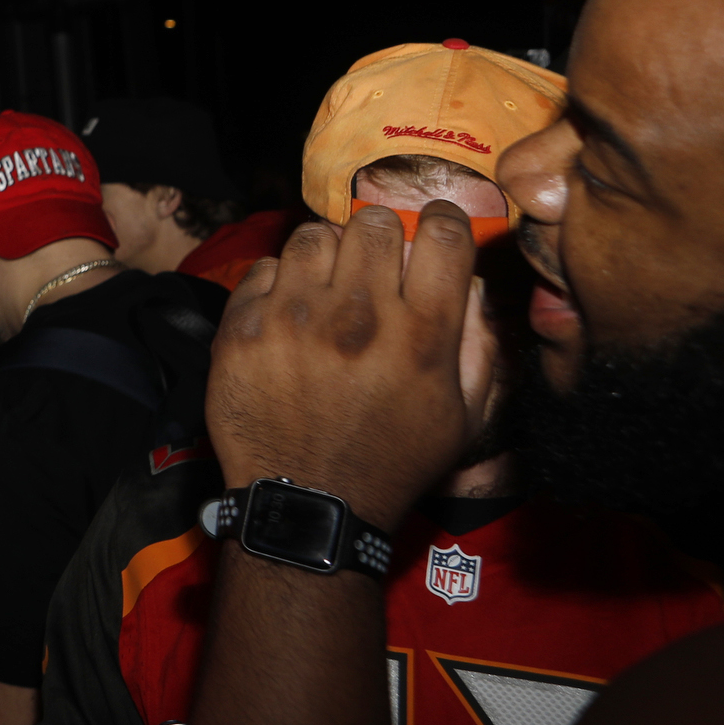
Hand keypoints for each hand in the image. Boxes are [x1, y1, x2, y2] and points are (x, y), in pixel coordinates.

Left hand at [205, 202, 476, 530]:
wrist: (310, 502)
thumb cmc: (394, 461)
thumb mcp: (463, 417)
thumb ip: (479, 344)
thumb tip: (472, 283)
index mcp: (422, 336)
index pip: (443, 235)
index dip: (443, 222)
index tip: (434, 230)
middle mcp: (359, 317)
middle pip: (374, 222)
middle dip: (381, 235)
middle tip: (376, 264)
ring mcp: (295, 319)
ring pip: (314, 235)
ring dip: (327, 254)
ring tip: (329, 287)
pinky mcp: (244, 328)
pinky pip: (265, 267)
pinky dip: (279, 282)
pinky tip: (290, 314)